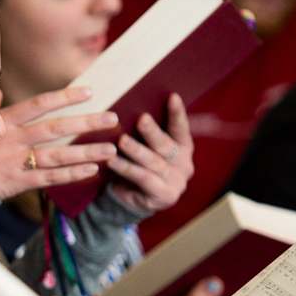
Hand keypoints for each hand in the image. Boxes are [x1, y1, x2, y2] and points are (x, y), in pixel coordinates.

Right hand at [0, 87, 118, 199]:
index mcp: (6, 121)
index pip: (40, 104)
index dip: (65, 97)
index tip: (90, 92)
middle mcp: (14, 139)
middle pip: (55, 129)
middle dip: (85, 123)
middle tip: (111, 118)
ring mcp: (17, 161)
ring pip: (57, 156)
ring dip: (85, 152)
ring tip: (110, 149)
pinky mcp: (19, 182)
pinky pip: (50, 178)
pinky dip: (71, 174)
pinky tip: (91, 170)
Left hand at [107, 93, 193, 212]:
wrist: (129, 200)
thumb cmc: (135, 165)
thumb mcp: (143, 147)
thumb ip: (143, 133)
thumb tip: (128, 104)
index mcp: (182, 147)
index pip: (180, 127)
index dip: (177, 113)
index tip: (172, 96)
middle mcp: (184, 163)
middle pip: (165, 144)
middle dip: (152, 131)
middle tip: (141, 118)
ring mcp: (177, 181)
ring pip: (153, 162)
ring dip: (136, 150)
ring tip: (121, 140)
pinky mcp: (166, 195)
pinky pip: (143, 178)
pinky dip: (127, 168)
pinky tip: (112, 161)